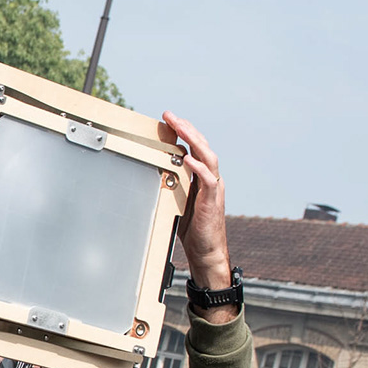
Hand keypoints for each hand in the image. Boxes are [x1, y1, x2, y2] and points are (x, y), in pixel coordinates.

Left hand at [160, 112, 235, 321]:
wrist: (206, 251)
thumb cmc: (192, 229)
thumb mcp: (178, 201)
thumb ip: (173, 185)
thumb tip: (153, 172)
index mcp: (203, 178)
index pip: (195, 148)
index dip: (184, 132)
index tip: (169, 119)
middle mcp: (211, 179)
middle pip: (202, 146)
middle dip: (187, 128)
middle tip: (170, 115)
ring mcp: (214, 189)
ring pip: (209, 157)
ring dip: (194, 140)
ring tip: (180, 127)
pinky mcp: (213, 201)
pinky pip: (209, 180)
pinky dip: (199, 167)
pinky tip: (187, 158)